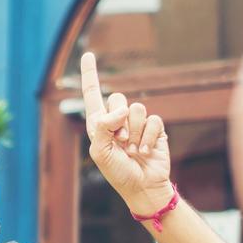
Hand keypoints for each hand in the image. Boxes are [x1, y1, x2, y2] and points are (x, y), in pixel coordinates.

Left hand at [80, 51, 173, 215]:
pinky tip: (145, 151)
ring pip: (136, 109)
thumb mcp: (101, 152)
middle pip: (117, 98)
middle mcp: (117, 119)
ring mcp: (136, 123)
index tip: (88, 54)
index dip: (90, 74)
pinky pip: (152, 120)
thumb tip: (122, 109)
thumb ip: (104, 127)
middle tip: (120, 142)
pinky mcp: (154, 128)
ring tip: (132, 150)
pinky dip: (148, 137)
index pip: (92, 94)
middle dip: (119, 122)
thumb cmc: (117, 172)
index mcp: (99, 123)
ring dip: (134, 133)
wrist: (142, 187)